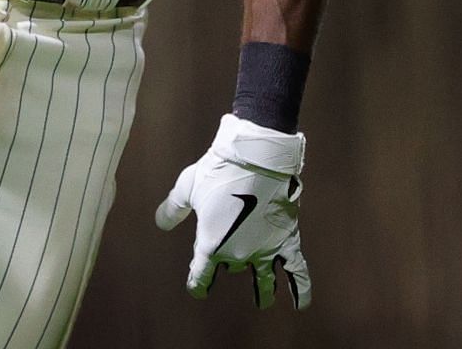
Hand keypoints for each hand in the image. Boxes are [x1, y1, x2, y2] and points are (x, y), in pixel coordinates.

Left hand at [155, 113, 310, 308]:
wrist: (256, 157)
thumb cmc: (218, 170)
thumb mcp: (188, 188)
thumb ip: (173, 209)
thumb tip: (160, 223)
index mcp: (211, 245)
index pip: (200, 276)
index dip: (198, 284)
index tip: (198, 289)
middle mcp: (237, 254)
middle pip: (232, 267)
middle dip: (229, 265)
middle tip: (229, 266)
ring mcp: (264, 250)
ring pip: (264, 280)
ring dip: (262, 292)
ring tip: (262, 302)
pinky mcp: (286, 241)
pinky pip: (296, 271)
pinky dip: (300, 289)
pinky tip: (301, 304)